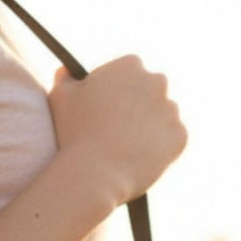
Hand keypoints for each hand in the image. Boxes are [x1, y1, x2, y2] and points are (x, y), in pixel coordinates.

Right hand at [47, 56, 186, 207]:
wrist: (93, 175)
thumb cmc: (73, 135)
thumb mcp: (60, 99)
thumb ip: (64, 79)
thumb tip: (65, 71)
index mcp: (131, 65)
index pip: (130, 72)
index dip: (119, 92)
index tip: (109, 109)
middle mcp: (156, 81)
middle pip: (151, 91)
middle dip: (140, 106)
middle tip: (121, 130)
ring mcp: (171, 110)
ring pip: (163, 117)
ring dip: (151, 127)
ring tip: (129, 149)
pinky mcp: (180, 137)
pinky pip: (173, 141)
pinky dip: (161, 149)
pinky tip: (141, 158)